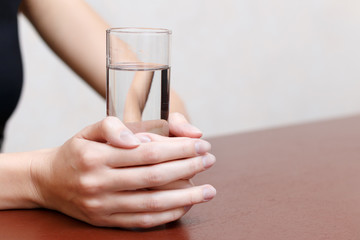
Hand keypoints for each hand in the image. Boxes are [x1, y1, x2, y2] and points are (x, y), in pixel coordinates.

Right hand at [30, 117, 215, 227]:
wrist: (47, 182)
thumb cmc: (76, 152)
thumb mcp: (88, 130)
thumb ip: (113, 127)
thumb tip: (139, 140)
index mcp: (96, 156)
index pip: (147, 152)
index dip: (178, 149)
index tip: (200, 144)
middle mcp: (98, 183)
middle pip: (154, 177)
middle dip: (188, 168)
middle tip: (210, 160)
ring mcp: (102, 206)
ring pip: (152, 203)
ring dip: (185, 196)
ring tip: (209, 190)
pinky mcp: (106, 221)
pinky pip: (142, 221)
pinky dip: (168, 214)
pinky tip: (186, 205)